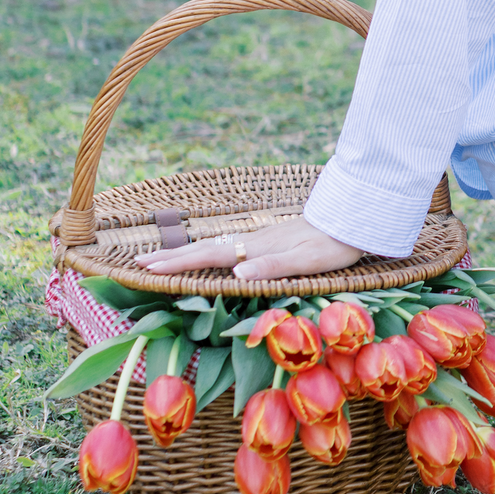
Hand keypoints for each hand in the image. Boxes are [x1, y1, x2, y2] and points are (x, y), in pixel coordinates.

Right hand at [136, 216, 363, 282]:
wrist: (355, 219)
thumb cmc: (333, 245)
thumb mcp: (307, 261)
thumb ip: (273, 266)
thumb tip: (237, 274)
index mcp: (257, 249)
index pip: (210, 257)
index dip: (178, 264)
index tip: (145, 268)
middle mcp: (255, 242)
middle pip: (207, 249)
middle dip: (173, 257)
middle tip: (139, 263)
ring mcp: (263, 239)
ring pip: (217, 247)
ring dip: (189, 254)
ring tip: (165, 259)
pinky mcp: (273, 240)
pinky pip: (231, 247)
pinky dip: (210, 252)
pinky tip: (211, 256)